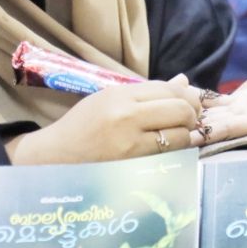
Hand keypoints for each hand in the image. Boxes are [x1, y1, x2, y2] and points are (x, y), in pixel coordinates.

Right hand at [6, 76, 201, 163]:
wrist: (54, 158)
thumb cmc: (83, 126)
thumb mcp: (109, 99)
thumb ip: (147, 93)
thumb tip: (184, 82)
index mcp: (119, 94)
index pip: (169, 88)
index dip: (186, 95)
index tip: (189, 102)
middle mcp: (126, 116)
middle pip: (180, 109)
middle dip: (192, 114)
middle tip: (189, 120)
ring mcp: (130, 143)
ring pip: (180, 135)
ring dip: (186, 136)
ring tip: (178, 136)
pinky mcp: (133, 166)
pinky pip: (169, 156)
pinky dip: (176, 152)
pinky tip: (171, 150)